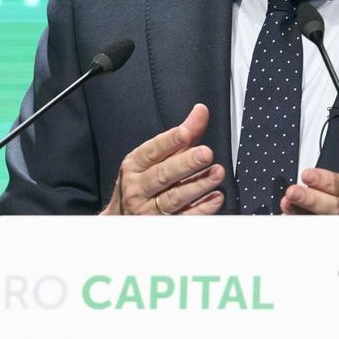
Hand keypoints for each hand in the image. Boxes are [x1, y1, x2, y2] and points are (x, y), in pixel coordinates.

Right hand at [101, 104, 225, 214]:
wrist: (121, 221)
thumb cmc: (142, 183)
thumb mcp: (154, 158)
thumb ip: (181, 136)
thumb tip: (201, 111)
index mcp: (134, 166)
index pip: (152, 151)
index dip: (170, 141)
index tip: (186, 132)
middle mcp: (138, 188)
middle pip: (163, 175)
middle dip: (185, 164)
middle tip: (206, 154)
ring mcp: (148, 210)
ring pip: (174, 198)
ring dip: (198, 186)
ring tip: (217, 173)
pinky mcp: (162, 227)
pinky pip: (184, 218)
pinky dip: (201, 209)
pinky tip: (216, 198)